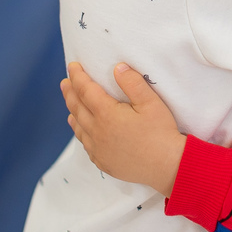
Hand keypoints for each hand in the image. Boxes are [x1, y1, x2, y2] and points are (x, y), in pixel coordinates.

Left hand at [62, 62, 185, 196]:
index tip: (72, 66)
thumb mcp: (151, 102)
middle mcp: (97, 132)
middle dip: (70, 92)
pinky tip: (81, 130)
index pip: (86, 90)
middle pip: (77, 108)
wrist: (167, 165)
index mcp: (107, 114)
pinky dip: (80, 132)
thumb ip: (132, 83)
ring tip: (70, 103)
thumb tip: (117, 67)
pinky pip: (86, 144)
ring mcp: (98, 149)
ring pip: (79, 127)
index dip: (78, 77)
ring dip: (72, 112)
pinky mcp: (103, 162)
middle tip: (65, 82)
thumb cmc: (161, 132)